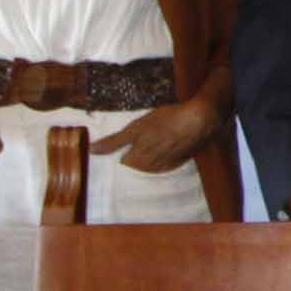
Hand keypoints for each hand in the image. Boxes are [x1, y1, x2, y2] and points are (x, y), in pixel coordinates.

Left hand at [92, 92, 222, 175]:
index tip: (112, 150)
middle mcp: (150, 168)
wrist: (199, 121)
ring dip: (144, 160)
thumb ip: (114, 142)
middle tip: (126, 147)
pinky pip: (162, 165)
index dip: (115, 157)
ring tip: (143, 147)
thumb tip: (91, 150)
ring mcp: (166, 165)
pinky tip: (160, 148)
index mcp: (137, 161)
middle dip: (129, 160)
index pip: (119, 166)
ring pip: (148, 167)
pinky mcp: (178, 161)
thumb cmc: (166, 121)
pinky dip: (158, 159)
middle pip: (134, 169)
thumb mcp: (135, 128)